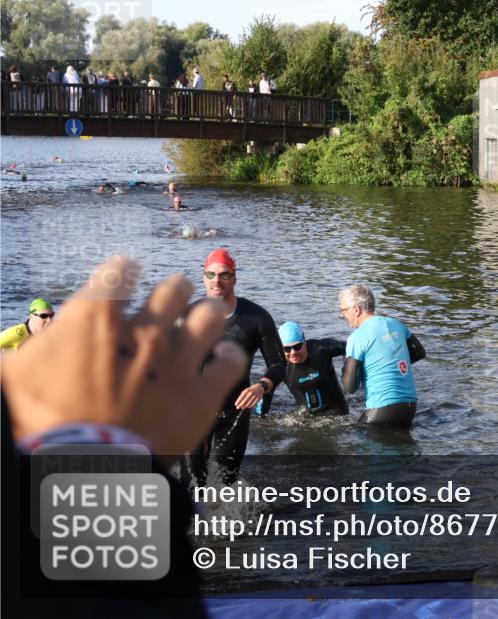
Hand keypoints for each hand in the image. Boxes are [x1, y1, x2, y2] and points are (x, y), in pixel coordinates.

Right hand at [0, 256, 246, 456]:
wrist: (82, 471)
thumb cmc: (39, 422)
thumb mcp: (11, 380)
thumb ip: (16, 357)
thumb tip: (7, 358)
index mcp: (96, 320)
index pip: (118, 272)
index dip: (121, 271)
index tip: (122, 274)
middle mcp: (145, 332)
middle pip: (174, 288)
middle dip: (173, 291)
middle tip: (170, 299)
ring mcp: (179, 363)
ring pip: (210, 315)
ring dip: (206, 313)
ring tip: (203, 318)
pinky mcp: (202, 395)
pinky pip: (230, 362)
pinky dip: (228, 356)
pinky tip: (222, 356)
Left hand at [234, 382, 264, 409]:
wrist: (259, 387)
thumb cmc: (250, 390)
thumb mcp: (246, 390)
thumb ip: (242, 395)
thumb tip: (239, 403)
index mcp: (247, 390)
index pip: (241, 397)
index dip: (238, 401)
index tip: (236, 404)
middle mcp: (251, 393)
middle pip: (244, 401)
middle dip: (240, 405)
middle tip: (237, 408)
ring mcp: (255, 396)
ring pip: (248, 404)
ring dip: (244, 406)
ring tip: (242, 407)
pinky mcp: (258, 398)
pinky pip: (253, 404)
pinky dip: (249, 406)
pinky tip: (247, 406)